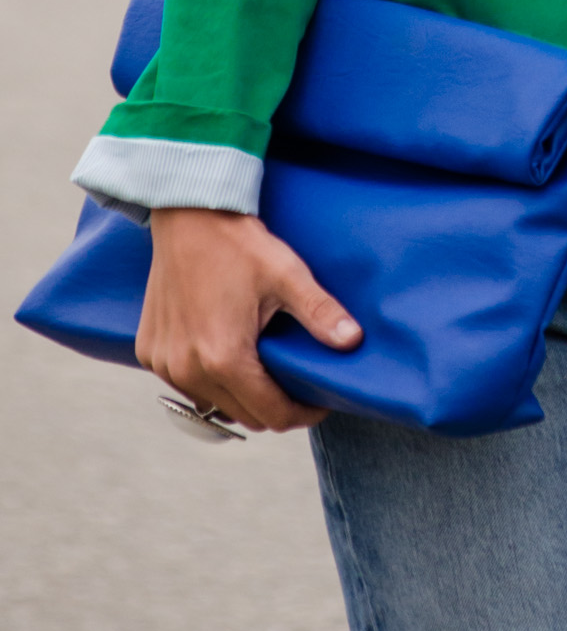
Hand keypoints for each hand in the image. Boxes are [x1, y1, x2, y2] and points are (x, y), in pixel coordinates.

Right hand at [137, 208, 361, 433]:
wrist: (189, 215)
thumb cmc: (239, 244)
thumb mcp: (287, 276)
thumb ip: (320, 312)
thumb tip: (353, 340)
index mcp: (223, 358)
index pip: (271, 415)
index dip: (302, 414)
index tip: (320, 401)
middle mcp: (188, 370)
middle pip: (244, 416)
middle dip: (274, 406)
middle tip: (296, 383)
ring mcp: (163, 364)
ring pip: (213, 404)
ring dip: (239, 395)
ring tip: (263, 367)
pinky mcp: (149, 352)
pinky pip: (186, 385)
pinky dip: (208, 379)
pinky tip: (226, 352)